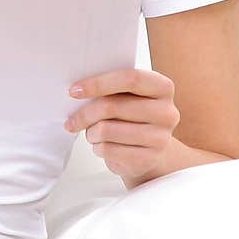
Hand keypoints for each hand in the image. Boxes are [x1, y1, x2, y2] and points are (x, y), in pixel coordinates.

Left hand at [64, 68, 178, 182]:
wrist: (149, 151)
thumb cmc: (132, 117)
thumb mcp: (127, 96)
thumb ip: (111, 88)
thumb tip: (78, 89)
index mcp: (163, 87)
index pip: (130, 78)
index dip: (98, 83)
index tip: (74, 91)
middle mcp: (167, 112)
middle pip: (112, 106)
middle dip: (85, 113)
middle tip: (72, 120)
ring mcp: (160, 138)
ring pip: (106, 130)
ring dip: (90, 132)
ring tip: (92, 133)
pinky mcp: (149, 159)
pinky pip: (109, 150)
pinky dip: (97, 148)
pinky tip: (102, 146)